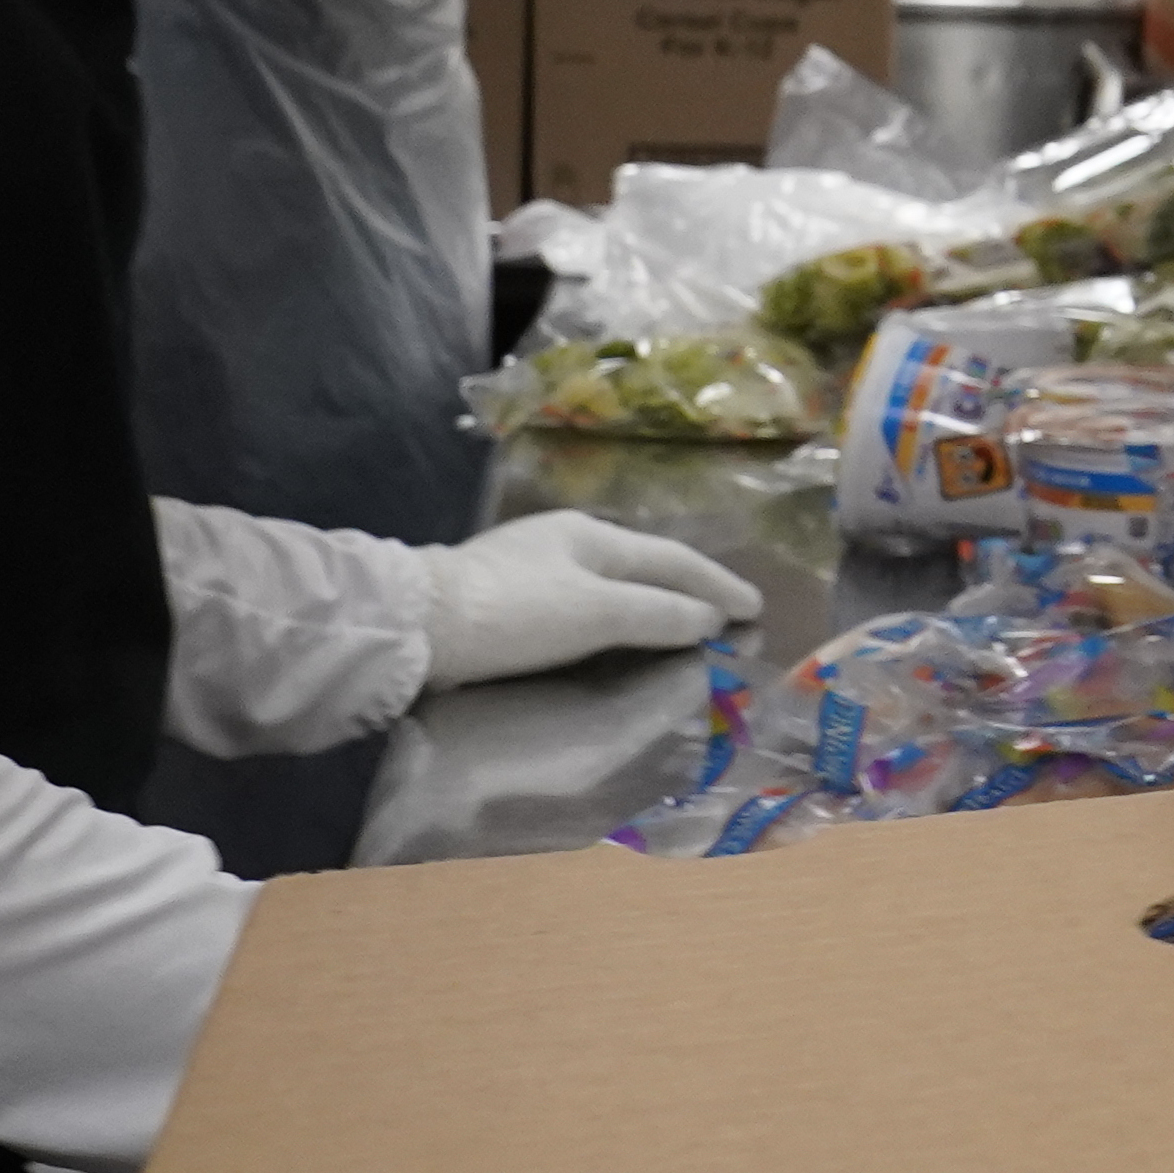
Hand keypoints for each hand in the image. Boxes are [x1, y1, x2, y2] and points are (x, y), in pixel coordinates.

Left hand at [418, 509, 760, 688]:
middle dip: (690, 592)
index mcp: (590, 535)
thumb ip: (658, 614)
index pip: (672, 559)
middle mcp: (563, 543)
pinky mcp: (505, 602)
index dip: (718, 585)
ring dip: (654, 607)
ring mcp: (531, 571)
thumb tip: (711, 619)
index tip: (756, 609)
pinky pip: (584, 606)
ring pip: (612, 586)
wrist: (417, 629)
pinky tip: (618, 637)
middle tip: (729, 618)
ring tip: (685, 629)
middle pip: (643, 567)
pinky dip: (618, 621)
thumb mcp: (596, 612)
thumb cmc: (515, 613)